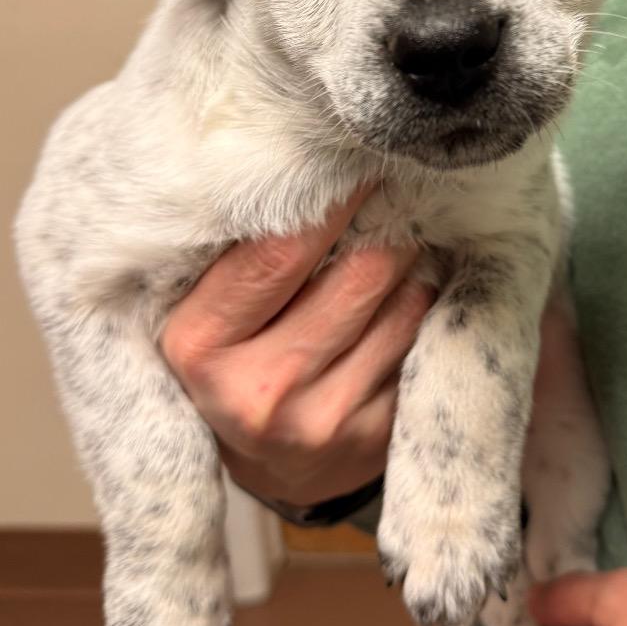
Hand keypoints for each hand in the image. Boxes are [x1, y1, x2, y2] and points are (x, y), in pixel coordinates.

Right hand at [160, 188, 435, 506]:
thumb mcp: (205, 312)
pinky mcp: (375, 436)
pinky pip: (422, 342)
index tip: (357, 161)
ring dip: (415, 260)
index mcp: (199, 346)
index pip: (278, 253)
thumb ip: (239, 255)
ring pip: (402, 304)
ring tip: (408, 235)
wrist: (264, 464)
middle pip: (358, 275)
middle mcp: (261, 391)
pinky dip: (427, 303)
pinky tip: (416, 286)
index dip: (330, 200)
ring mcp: (323, 420)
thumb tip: (307, 170)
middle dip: (386, 223)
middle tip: (399, 187)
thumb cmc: (232, 361)